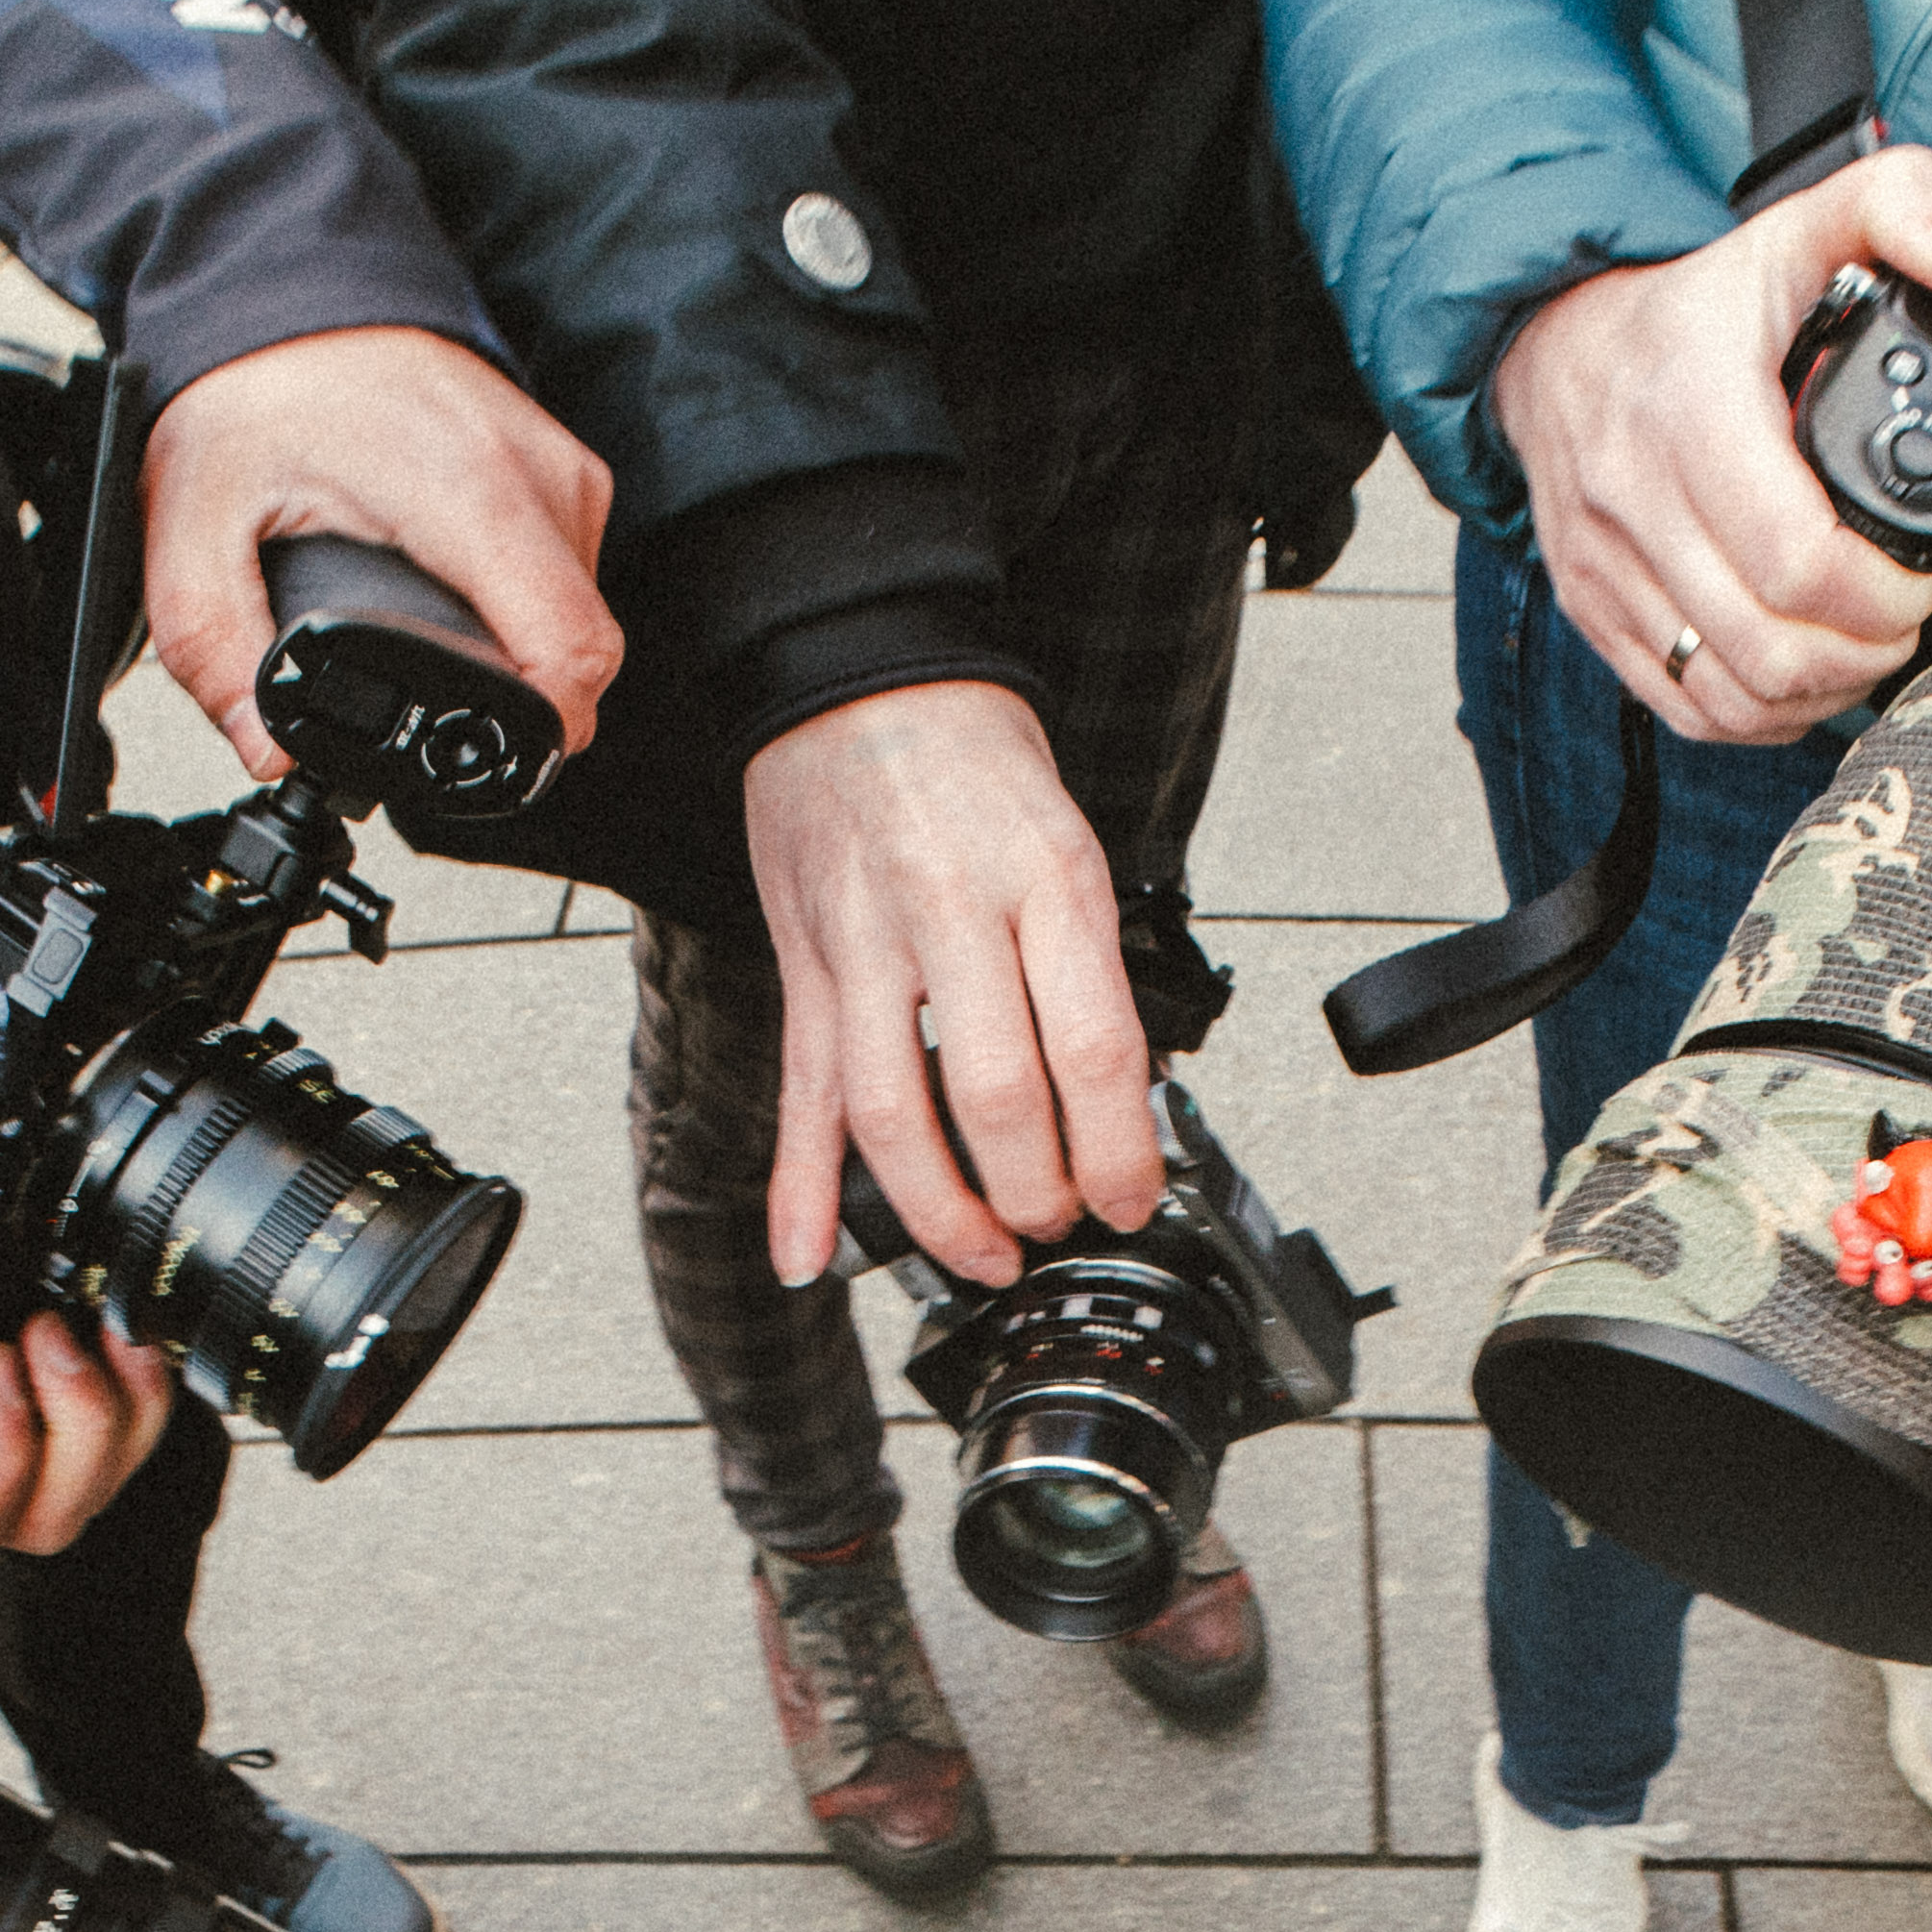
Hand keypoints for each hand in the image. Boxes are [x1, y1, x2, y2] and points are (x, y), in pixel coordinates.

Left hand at [136, 325, 620, 772]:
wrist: (283, 288)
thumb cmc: (254, 386)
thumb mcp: (195, 521)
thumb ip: (218, 645)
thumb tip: (271, 748)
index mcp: (468, 491)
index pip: (571, 653)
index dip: (537, 733)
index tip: (475, 753)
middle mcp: (537, 476)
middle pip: (583, 653)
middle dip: (513, 704)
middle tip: (422, 697)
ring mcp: (561, 469)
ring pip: (581, 620)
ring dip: (519, 655)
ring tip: (431, 632)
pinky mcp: (563, 469)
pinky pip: (571, 577)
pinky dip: (521, 608)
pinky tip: (451, 591)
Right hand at [739, 685, 1152, 1288]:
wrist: (861, 677)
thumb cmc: (974, 762)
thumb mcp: (1069, 845)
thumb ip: (1084, 965)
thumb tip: (1114, 1097)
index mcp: (1045, 882)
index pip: (1092, 1048)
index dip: (1115, 1150)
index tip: (1130, 1198)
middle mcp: (953, 915)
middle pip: (996, 1097)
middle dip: (1035, 1193)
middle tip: (1057, 1223)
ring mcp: (867, 945)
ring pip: (895, 1113)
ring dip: (940, 1212)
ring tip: (978, 1255)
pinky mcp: (808, 965)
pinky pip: (805, 1090)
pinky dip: (800, 1185)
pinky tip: (808, 1254)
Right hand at [1488, 142, 1931, 746]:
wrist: (1552, 345)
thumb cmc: (1696, 305)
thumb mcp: (1802, 223)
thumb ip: (1906, 209)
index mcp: (1694, 409)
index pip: (1799, 560)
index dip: (1885, 595)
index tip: (1924, 573)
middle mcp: (1636, 498)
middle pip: (1774, 647)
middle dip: (1869, 649)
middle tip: (1907, 614)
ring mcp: (1607, 568)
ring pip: (1733, 693)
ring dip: (1820, 689)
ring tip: (1864, 644)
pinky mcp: (1593, 612)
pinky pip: (1686, 708)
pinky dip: (1760, 711)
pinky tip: (1801, 672)